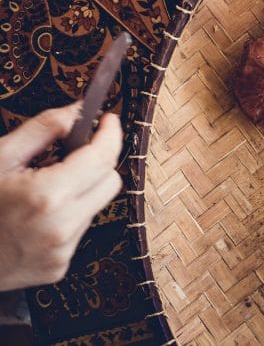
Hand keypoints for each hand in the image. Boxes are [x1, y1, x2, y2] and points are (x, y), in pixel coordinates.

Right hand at [0, 105, 122, 290]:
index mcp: (45, 196)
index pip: (102, 158)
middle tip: (73, 153)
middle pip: (110, 181)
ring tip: (44, 189)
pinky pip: (80, 229)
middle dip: (97, 162)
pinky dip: (68, 216)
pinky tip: (39, 216)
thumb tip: (76, 111)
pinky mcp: (58, 266)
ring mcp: (60, 251)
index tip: (108, 121)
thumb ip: (42, 129)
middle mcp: (59, 227)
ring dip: (81, 191)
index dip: (110, 134)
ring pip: (96, 205)